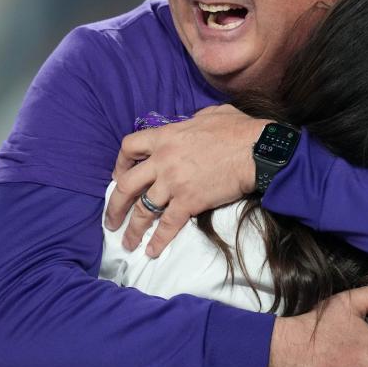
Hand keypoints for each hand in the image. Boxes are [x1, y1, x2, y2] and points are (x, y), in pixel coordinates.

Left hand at [104, 104, 266, 256]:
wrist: (257, 150)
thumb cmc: (237, 130)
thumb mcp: (209, 115)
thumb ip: (192, 121)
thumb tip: (192, 124)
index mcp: (165, 137)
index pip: (129, 147)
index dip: (120, 162)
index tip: (119, 175)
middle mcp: (163, 161)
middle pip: (126, 185)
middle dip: (114, 205)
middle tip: (111, 220)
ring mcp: (174, 183)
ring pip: (142, 210)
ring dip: (132, 228)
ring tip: (126, 243)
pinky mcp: (189, 202)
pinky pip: (168, 225)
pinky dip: (158, 240)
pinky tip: (151, 251)